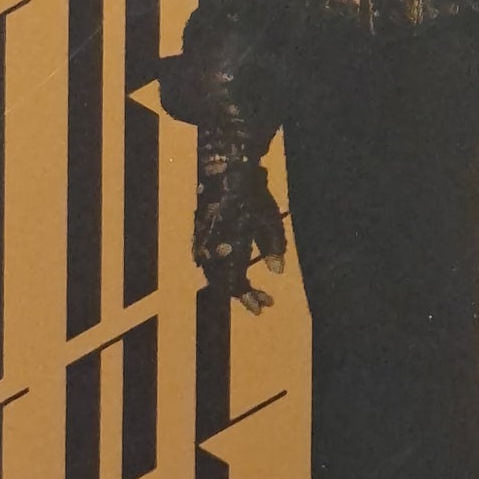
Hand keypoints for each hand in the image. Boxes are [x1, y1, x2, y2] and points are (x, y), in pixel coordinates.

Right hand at [193, 131, 286, 315]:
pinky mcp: (200, 234)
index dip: (248, 298)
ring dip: (234, 283)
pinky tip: (236, 268)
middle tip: (265, 301)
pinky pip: (210, 261)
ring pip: (216, 273)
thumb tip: (278, 271)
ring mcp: (202, 243)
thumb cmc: (250, 196)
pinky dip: (224, 269)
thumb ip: (273, 247)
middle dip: (244, 295)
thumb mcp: (268, 221)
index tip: (263, 308)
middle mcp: (211, 251)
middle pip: (224, 284)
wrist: (223, 170)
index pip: (235, 285)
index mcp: (228, 250)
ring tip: (254, 289)